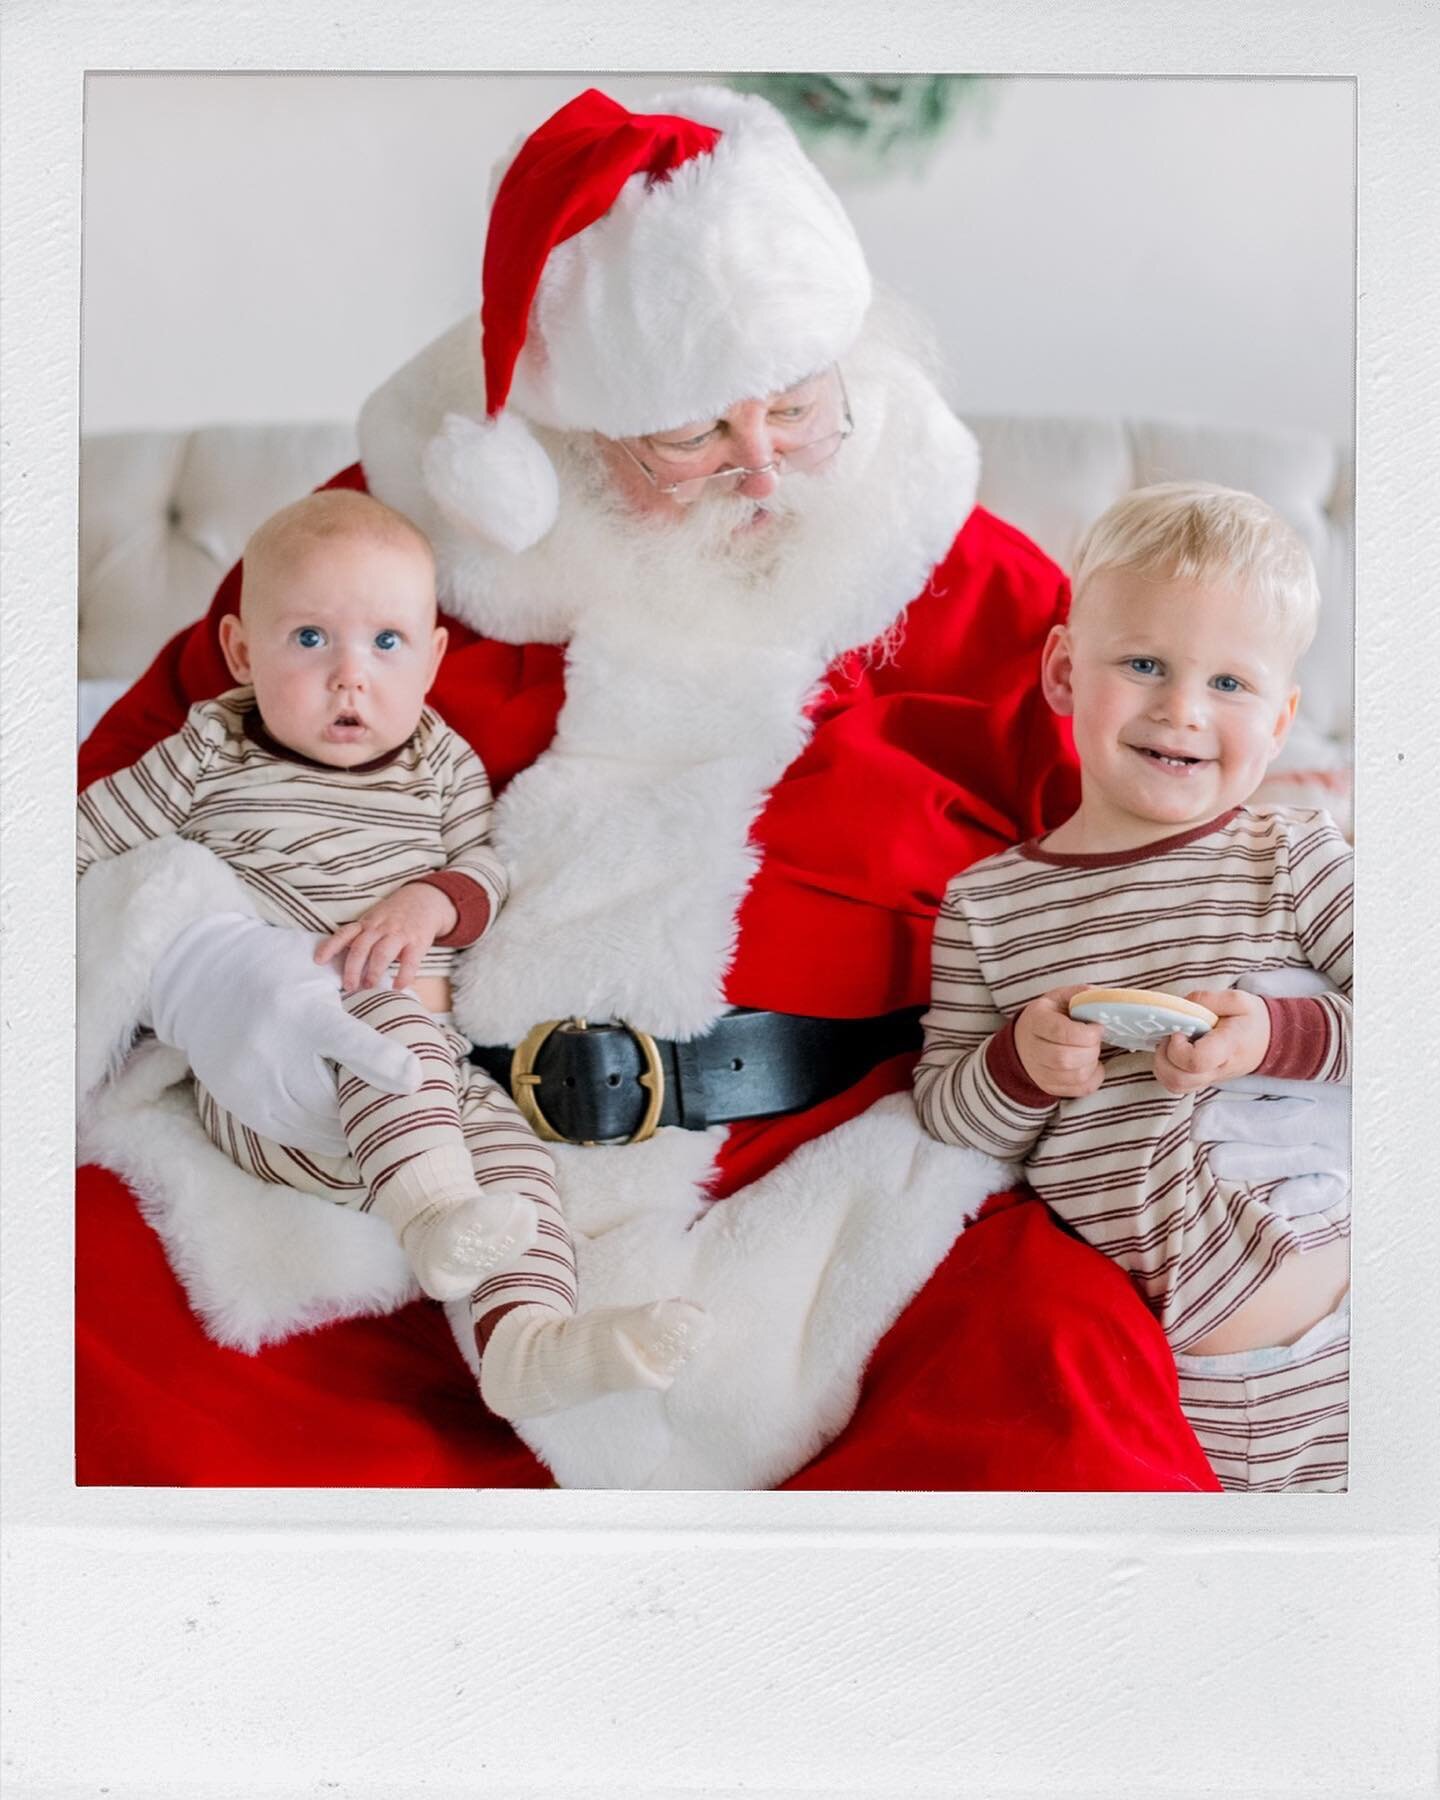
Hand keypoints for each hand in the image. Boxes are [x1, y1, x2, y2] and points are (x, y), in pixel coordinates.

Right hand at [148, 912, 420, 1153]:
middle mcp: (274, 1048)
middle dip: (365, 1105)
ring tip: (366, 1121)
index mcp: (303, 1012)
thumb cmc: (281, 971)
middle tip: (392, 1109)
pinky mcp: (239, 1098)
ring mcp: (252, 1078)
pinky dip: (315, 1133)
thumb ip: (366, 991)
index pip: (348, 1040)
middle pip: (333, 1096)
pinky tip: (335, 1129)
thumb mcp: (322, 969)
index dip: (383, 1061)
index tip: (415, 1079)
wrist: (207, 981)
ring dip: (342, 1125)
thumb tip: (417, 1007)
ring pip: (311, 1122)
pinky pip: (286, 1130)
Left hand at [314, 883, 457, 993]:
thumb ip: (362, 937)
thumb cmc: (395, 916)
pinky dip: (403, 976)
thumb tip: (344, 963)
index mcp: (367, 923)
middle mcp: (381, 927)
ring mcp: (399, 934)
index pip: (345, 933)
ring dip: (373, 972)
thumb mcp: (375, 919)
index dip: (331, 946)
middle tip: (349, 986)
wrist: (426, 900)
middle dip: (352, 969)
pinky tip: (398, 986)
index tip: (319, 961)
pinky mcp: (418, 942)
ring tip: (369, 986)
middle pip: (361, 948)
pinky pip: (410, 962)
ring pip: (381, 953)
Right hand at [1014, 986, 1105, 1097]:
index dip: (1087, 1033)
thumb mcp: (1060, 997)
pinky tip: (1091, 1065)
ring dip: (1092, 1064)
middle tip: (1095, 1040)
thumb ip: (1082, 994)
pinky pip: (1079, 1090)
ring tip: (1092, 1051)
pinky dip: (1094, 1078)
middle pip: (1065, 1058)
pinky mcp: (1049, 1086)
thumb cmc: (1049, 1016)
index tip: (1097, 1027)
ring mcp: (1039, 1071)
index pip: (1061, 1032)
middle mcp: (1032, 1049)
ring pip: (1074, 1076)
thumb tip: (1105, 998)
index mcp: (1036, 1020)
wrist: (1025, 1040)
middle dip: (1091, 1049)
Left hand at [1153, 988, 1269, 1094]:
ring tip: (1171, 1045)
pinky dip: (1166, 1070)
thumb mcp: (1237, 999)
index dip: (1178, 1048)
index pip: (1196, 1061)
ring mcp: (1209, 1079)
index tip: (1179, 1031)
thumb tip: (1179, 1007)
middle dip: (1163, 1058)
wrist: (1270, 1041)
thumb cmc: (1252, 1020)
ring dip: (1162, 1065)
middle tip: (1171, 1037)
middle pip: (1179, 1080)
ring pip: (1174, 1086)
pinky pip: (1176, 1085)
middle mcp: (1217, 1069)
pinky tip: (1174, 1052)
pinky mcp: (1202, 1081)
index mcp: (1227, 1047)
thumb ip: (1206, 1000)